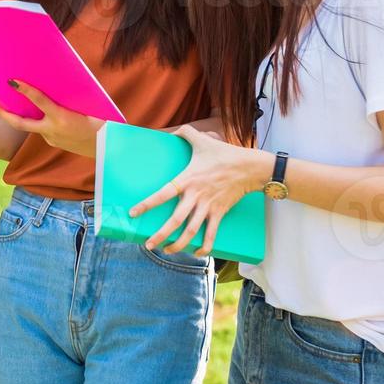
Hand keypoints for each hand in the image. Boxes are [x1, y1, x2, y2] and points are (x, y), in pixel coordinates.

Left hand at [0, 80, 103, 157]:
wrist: (108, 147)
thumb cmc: (100, 121)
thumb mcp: (86, 106)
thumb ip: (67, 96)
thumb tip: (52, 80)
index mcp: (62, 118)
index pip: (40, 101)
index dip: (25, 90)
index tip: (12, 81)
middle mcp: (52, 130)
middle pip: (19, 123)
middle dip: (2, 112)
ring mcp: (50, 138)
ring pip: (29, 125)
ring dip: (18, 115)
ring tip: (6, 100)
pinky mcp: (52, 142)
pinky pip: (40, 129)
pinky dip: (35, 119)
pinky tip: (32, 110)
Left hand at [131, 125, 265, 256]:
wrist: (250, 168)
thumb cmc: (224, 153)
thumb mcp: (202, 140)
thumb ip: (185, 133)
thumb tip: (171, 131)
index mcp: (187, 180)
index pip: (163, 194)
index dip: (147, 204)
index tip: (133, 213)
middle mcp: (196, 196)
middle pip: (175, 220)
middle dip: (160, 235)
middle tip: (148, 244)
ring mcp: (208, 207)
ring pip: (191, 231)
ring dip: (178, 244)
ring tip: (166, 251)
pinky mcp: (219, 213)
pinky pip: (211, 234)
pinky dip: (204, 246)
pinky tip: (196, 253)